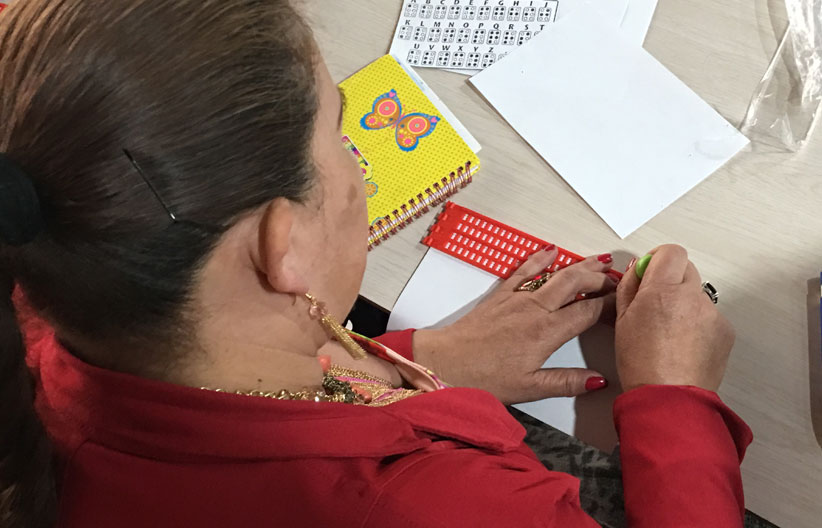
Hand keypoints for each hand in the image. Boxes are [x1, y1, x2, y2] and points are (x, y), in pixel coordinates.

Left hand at [413, 248, 617, 404]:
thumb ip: (566, 382)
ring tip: (599, 260)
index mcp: (546, 333)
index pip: (588, 311)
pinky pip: (525, 270)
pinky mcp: (500, 295)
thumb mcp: (529, 388)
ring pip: (555, 274)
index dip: (610, 304)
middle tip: (617, 278)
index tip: (624, 302)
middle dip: (599, 277)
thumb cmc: (483, 378)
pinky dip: (540, 258)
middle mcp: (535, 309)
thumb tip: (598, 379)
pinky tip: (551, 250)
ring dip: (578, 265)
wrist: (444, 363)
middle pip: (575, 283)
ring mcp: (516, 298)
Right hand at [615, 244, 733, 392]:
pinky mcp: (725, 329)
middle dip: (670, 279)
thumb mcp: (621, 320)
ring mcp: (712, 313)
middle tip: (654, 302)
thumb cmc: (641, 365)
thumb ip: (629, 287)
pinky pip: (709, 314)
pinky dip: (697, 322)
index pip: (670, 251)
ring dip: (683, 303)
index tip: (648, 271)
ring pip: (696, 293)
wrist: (669, 398)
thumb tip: (637, 270)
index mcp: (662, 290)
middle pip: (685, 268)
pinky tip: (683, 344)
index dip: (657, 258)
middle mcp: (691, 296)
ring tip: (668, 332)